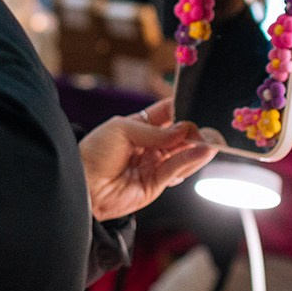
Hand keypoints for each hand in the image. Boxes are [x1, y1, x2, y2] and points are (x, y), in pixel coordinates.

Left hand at [78, 97, 218, 221]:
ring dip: (197, 147)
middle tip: (205, 128)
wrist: (81, 185)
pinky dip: (191, 161)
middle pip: (179, 136)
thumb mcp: (122, 130)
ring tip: (210, 140)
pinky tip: (202, 151)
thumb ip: (155, 132)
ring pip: (182, 154)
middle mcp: (149, 146)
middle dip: (193, 132)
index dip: (181, 111)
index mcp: (138, 127)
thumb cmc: (93, 152)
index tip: (195, 105)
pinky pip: (177, 170)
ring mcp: (154, 165)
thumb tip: (184, 130)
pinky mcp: (156, 184)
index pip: (167, 115)